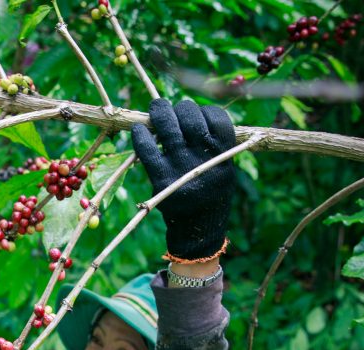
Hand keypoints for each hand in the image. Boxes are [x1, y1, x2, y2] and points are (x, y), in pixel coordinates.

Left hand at [131, 99, 236, 261]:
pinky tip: (139, 129)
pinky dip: (140, 136)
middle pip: (191, 119)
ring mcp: (180, 168)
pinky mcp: (160, 179)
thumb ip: (214, 143)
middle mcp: (203, 159)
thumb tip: (187, 112)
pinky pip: (147, 150)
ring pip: (169, 129)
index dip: (205, 110)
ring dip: (160, 112)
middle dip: (180, 108)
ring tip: (157, 108)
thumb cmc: (210, 190)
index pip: (217, 120)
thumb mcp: (223, 168)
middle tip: (169, 108)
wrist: (197, 227)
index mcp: (224, 156)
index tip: (197, 112)